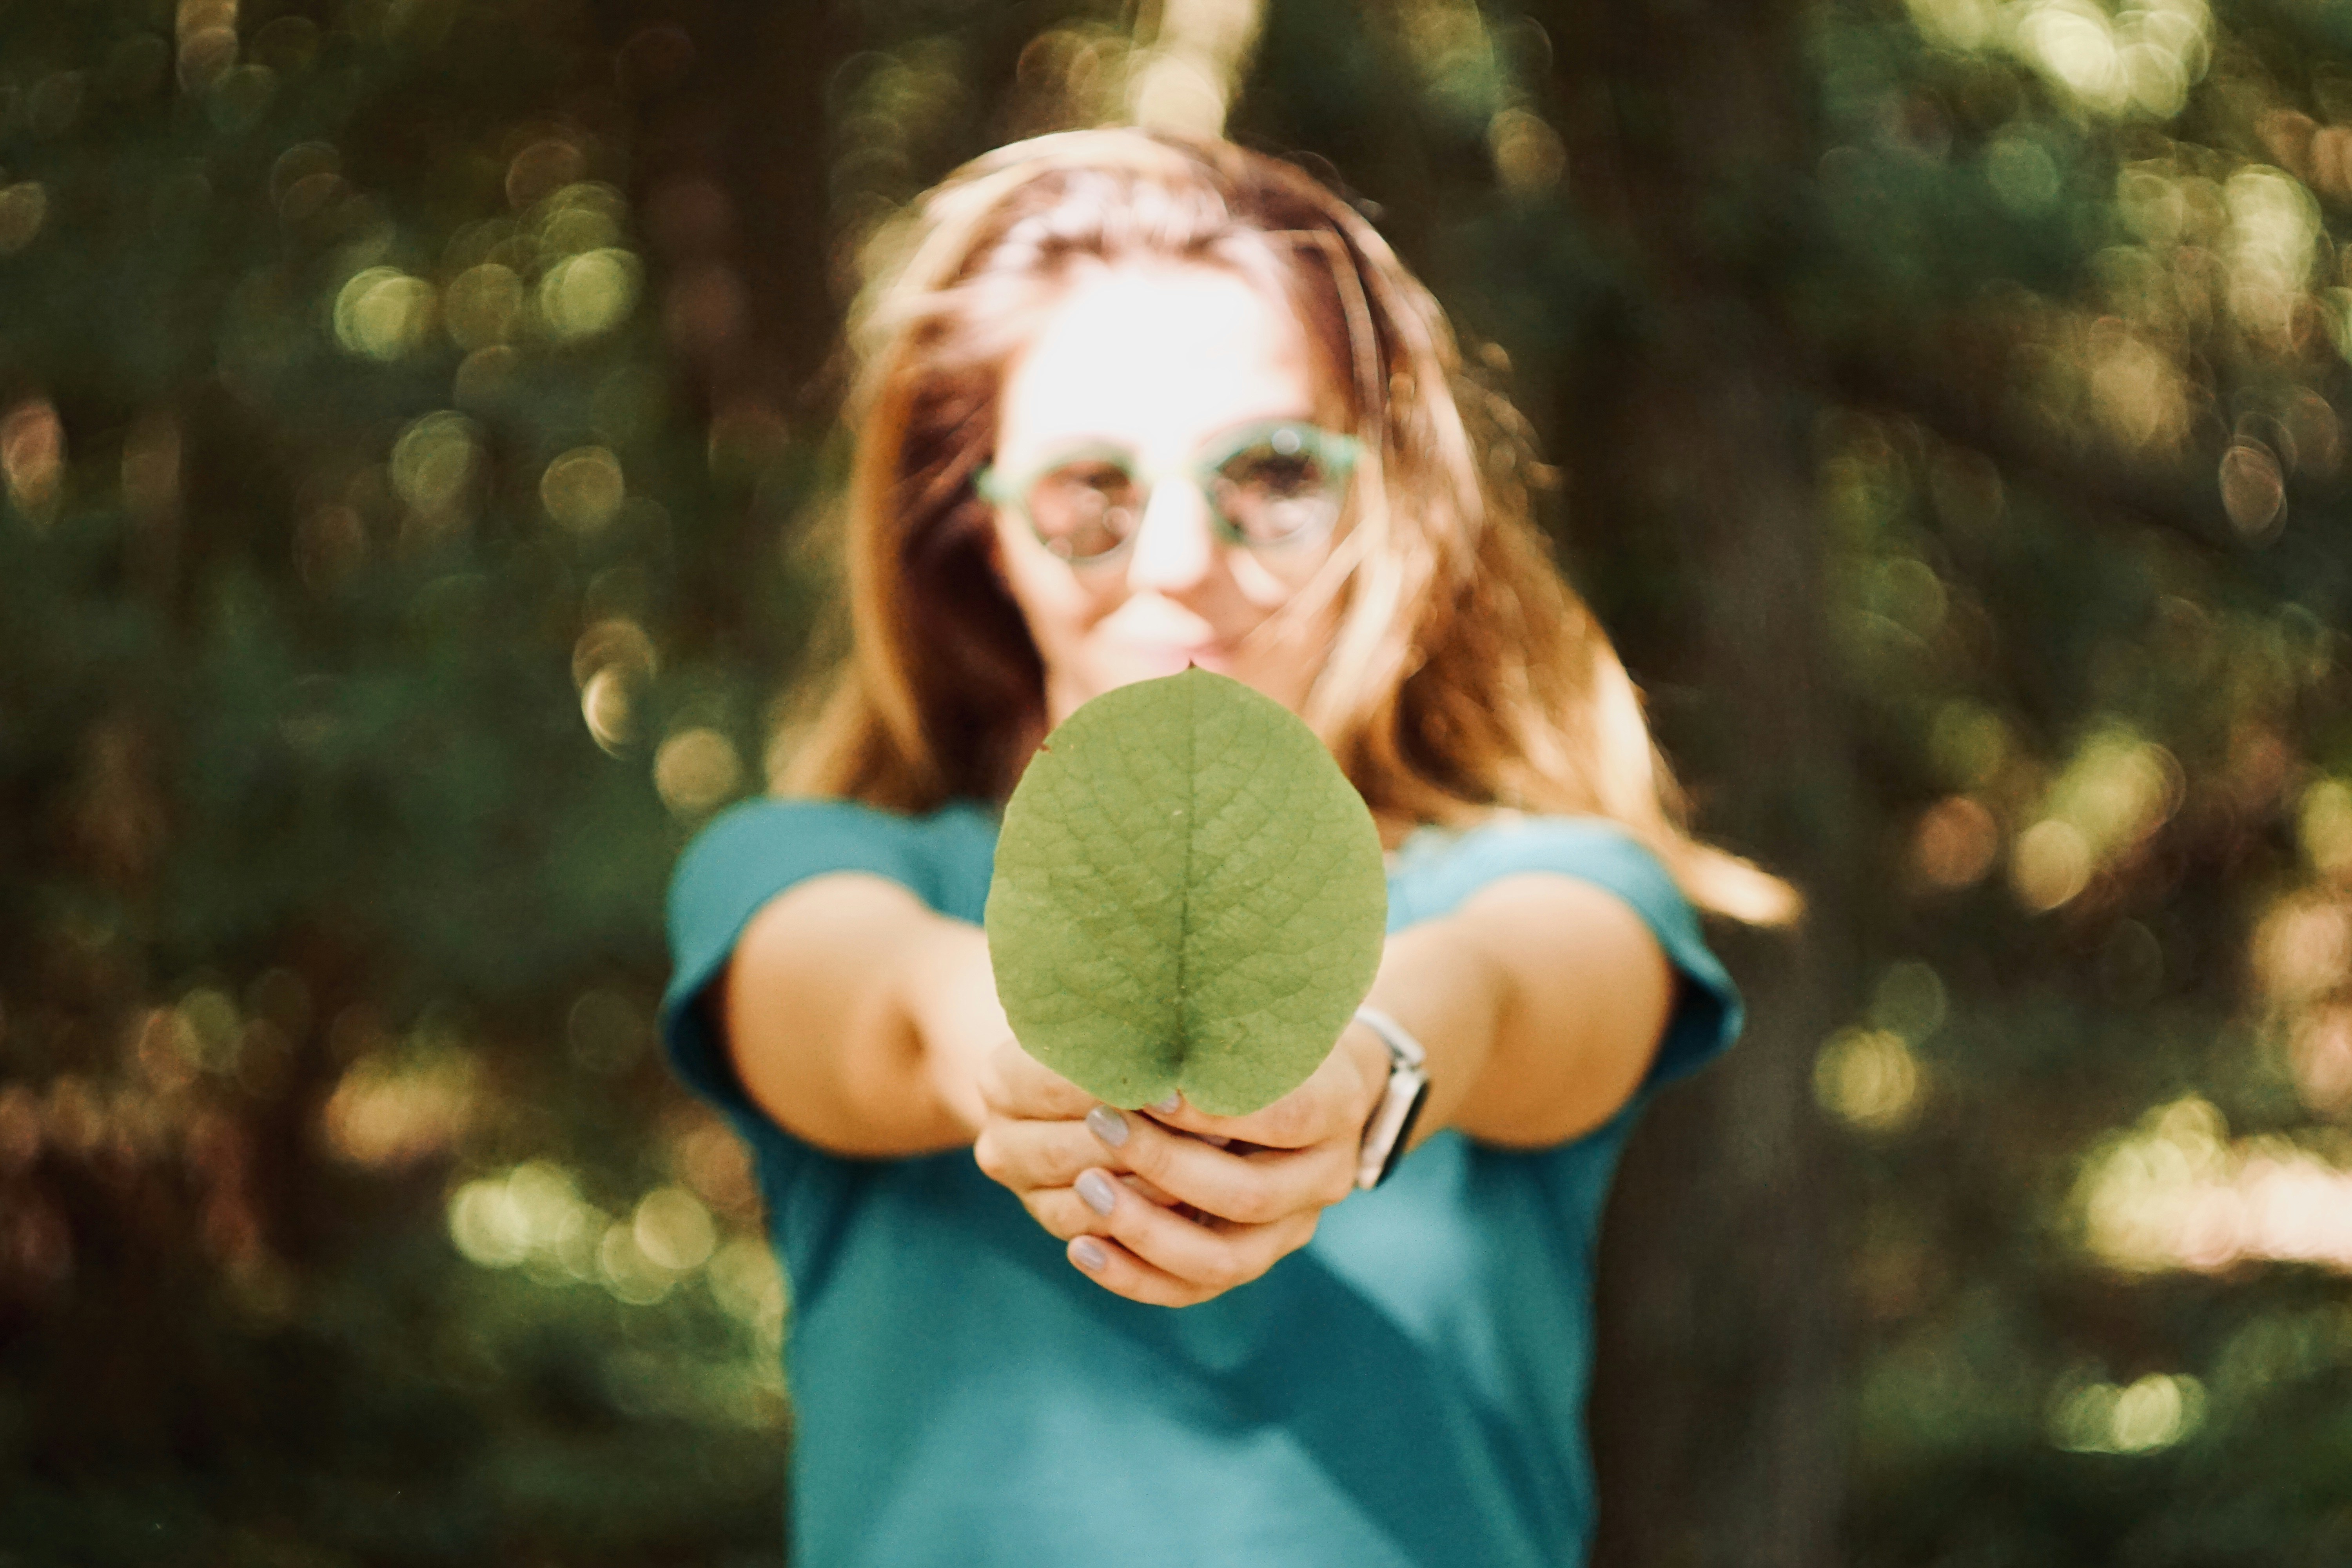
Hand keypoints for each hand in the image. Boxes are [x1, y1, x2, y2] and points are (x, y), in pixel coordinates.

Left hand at [971, 1026, 1389, 1306]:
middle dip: (1165, 1164)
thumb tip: (1142, 1020)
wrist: (1316, 1083)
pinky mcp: (1250, 1258)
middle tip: (1099, 1124)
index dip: (1214, 1110)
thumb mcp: (1264, 1015)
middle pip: (1247, 1194)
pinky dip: (1134, 1275)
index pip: (1284, 1120)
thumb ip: (1223, 1029)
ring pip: (1220, 1260)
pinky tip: (1081, 1246)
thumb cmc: (1272, 1033)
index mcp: (1337, 1107)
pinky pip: (1192, 1290)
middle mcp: (1324, 1179)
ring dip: (1145, 1229)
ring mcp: (1290, 1229)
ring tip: (1085, 1189)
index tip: (1151, 1087)